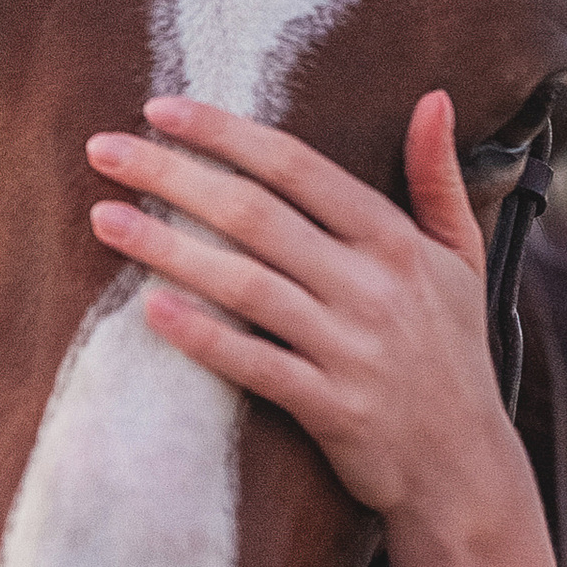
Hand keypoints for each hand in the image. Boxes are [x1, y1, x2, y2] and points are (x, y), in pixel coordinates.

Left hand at [87, 90, 513, 531]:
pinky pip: (256, 365)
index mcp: (396, 241)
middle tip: (104, 149)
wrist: (464, 469)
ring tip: (103, 219)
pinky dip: (203, 336)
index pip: (296, 167)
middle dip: (173, 175)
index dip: (224, 132)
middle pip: (256, 215)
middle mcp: (373, 286)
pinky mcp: (332, 408)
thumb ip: (437, 179)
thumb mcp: (460, 259)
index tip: (159, 109)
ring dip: (168, 248)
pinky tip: (149, 308)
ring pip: (246, 285)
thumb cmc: (451, 354)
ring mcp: (351, 349)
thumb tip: (433, 97)